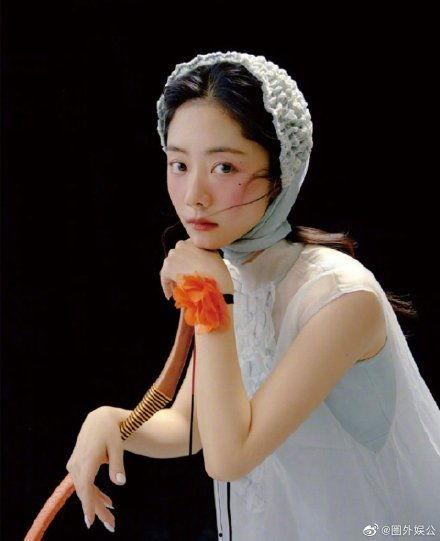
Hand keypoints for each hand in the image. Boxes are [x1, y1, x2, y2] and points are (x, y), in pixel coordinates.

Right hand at [66, 406, 126, 531]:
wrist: (99, 419)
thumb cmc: (111, 431)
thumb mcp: (117, 445)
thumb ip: (117, 464)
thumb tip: (120, 483)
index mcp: (87, 459)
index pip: (85, 487)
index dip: (87, 505)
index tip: (90, 521)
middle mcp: (77, 463)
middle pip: (85, 492)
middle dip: (97, 510)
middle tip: (111, 526)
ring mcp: (75, 464)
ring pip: (84, 490)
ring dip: (96, 503)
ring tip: (110, 518)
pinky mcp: (77, 465)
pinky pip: (85, 483)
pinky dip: (95, 493)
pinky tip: (107, 502)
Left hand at [160, 238, 232, 299]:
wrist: (213, 285)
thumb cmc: (218, 274)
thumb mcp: (214, 256)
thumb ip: (204, 253)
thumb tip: (197, 260)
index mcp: (193, 241)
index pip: (185, 249)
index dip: (186, 260)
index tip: (188, 269)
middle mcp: (182, 245)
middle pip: (176, 257)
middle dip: (178, 268)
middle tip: (182, 279)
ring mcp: (173, 256)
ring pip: (170, 267)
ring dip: (173, 276)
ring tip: (177, 289)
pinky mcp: (168, 268)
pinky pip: (164, 278)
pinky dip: (167, 286)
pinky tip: (170, 295)